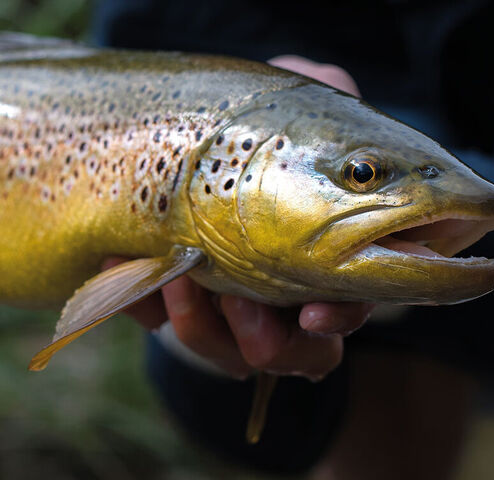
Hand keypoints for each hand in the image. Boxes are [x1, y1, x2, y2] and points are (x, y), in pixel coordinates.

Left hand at [104, 57, 370, 380]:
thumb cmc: (259, 130)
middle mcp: (286, 296)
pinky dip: (144, 301)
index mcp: (327, 261)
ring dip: (206, 328)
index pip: (348, 308)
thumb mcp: (296, 103)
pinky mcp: (174, 298)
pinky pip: (162, 324)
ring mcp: (230, 306)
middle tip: (243, 302)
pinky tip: (125, 259)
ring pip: (232, 356)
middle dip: (271, 341)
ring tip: (181, 278)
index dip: (338, 319)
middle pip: (299, 355)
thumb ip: (329, 93)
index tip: (314, 313)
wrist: (189, 143)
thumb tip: (338, 90)